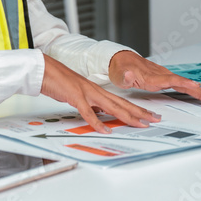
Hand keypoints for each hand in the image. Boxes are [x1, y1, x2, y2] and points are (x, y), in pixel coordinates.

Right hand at [40, 55, 160, 132]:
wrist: (45, 69)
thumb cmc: (60, 82)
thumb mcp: (79, 96)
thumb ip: (90, 105)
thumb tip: (98, 115)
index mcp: (98, 91)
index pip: (122, 102)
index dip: (137, 109)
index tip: (150, 115)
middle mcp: (96, 91)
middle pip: (123, 104)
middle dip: (140, 112)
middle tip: (155, 119)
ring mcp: (87, 94)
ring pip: (112, 107)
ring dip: (127, 116)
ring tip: (140, 124)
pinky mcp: (76, 97)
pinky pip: (88, 112)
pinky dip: (97, 122)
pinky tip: (105, 130)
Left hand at [108, 51, 200, 104]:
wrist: (122, 60)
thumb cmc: (121, 68)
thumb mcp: (119, 74)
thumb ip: (125, 77)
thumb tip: (128, 75)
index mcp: (152, 76)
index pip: (171, 80)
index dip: (183, 83)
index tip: (196, 86)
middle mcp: (162, 75)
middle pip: (184, 84)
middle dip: (200, 92)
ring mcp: (165, 76)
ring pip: (186, 85)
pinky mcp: (166, 79)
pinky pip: (183, 85)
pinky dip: (194, 90)